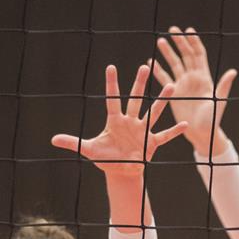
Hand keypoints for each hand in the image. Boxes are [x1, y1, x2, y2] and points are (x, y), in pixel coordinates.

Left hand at [51, 63, 186, 179]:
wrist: (121, 171)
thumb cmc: (106, 158)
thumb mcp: (89, 150)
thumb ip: (73, 143)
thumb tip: (52, 139)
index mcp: (114, 121)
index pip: (112, 100)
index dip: (111, 85)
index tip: (111, 67)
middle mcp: (130, 122)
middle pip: (136, 100)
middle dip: (140, 84)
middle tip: (144, 66)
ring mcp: (142, 131)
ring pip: (153, 112)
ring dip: (162, 101)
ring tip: (171, 86)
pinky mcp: (152, 143)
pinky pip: (165, 135)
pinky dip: (175, 131)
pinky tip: (185, 123)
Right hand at [153, 26, 236, 157]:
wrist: (201, 134)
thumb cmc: (212, 119)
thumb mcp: (218, 101)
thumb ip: (223, 86)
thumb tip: (233, 72)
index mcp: (204, 78)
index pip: (198, 55)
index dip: (194, 42)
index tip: (188, 31)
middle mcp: (193, 78)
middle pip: (185, 56)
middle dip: (179, 42)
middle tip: (172, 30)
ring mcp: (182, 85)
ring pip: (174, 64)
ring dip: (168, 53)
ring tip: (160, 41)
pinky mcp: (173, 94)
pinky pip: (164, 79)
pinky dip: (158, 70)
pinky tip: (150, 62)